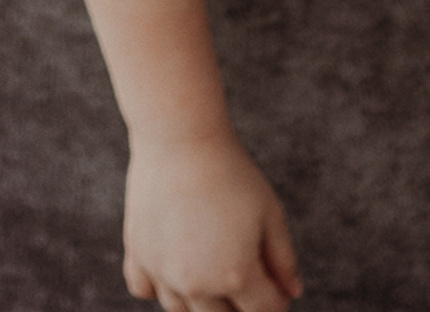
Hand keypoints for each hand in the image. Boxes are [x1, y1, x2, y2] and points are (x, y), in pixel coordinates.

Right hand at [123, 128, 302, 310]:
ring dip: (200, 299)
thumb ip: (283, 259)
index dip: (276, 298)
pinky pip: (144, 288)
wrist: (180, 136)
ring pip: (182, 310)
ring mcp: (162, 270)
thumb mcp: (270, 213)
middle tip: (242, 271)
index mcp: (236, 276)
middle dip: (239, 303)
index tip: (275, 281)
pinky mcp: (138, 251)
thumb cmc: (230, 171)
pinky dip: (158, 286)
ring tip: (209, 268)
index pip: (264, 311)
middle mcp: (196, 283)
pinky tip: (172, 266)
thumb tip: (292, 293)